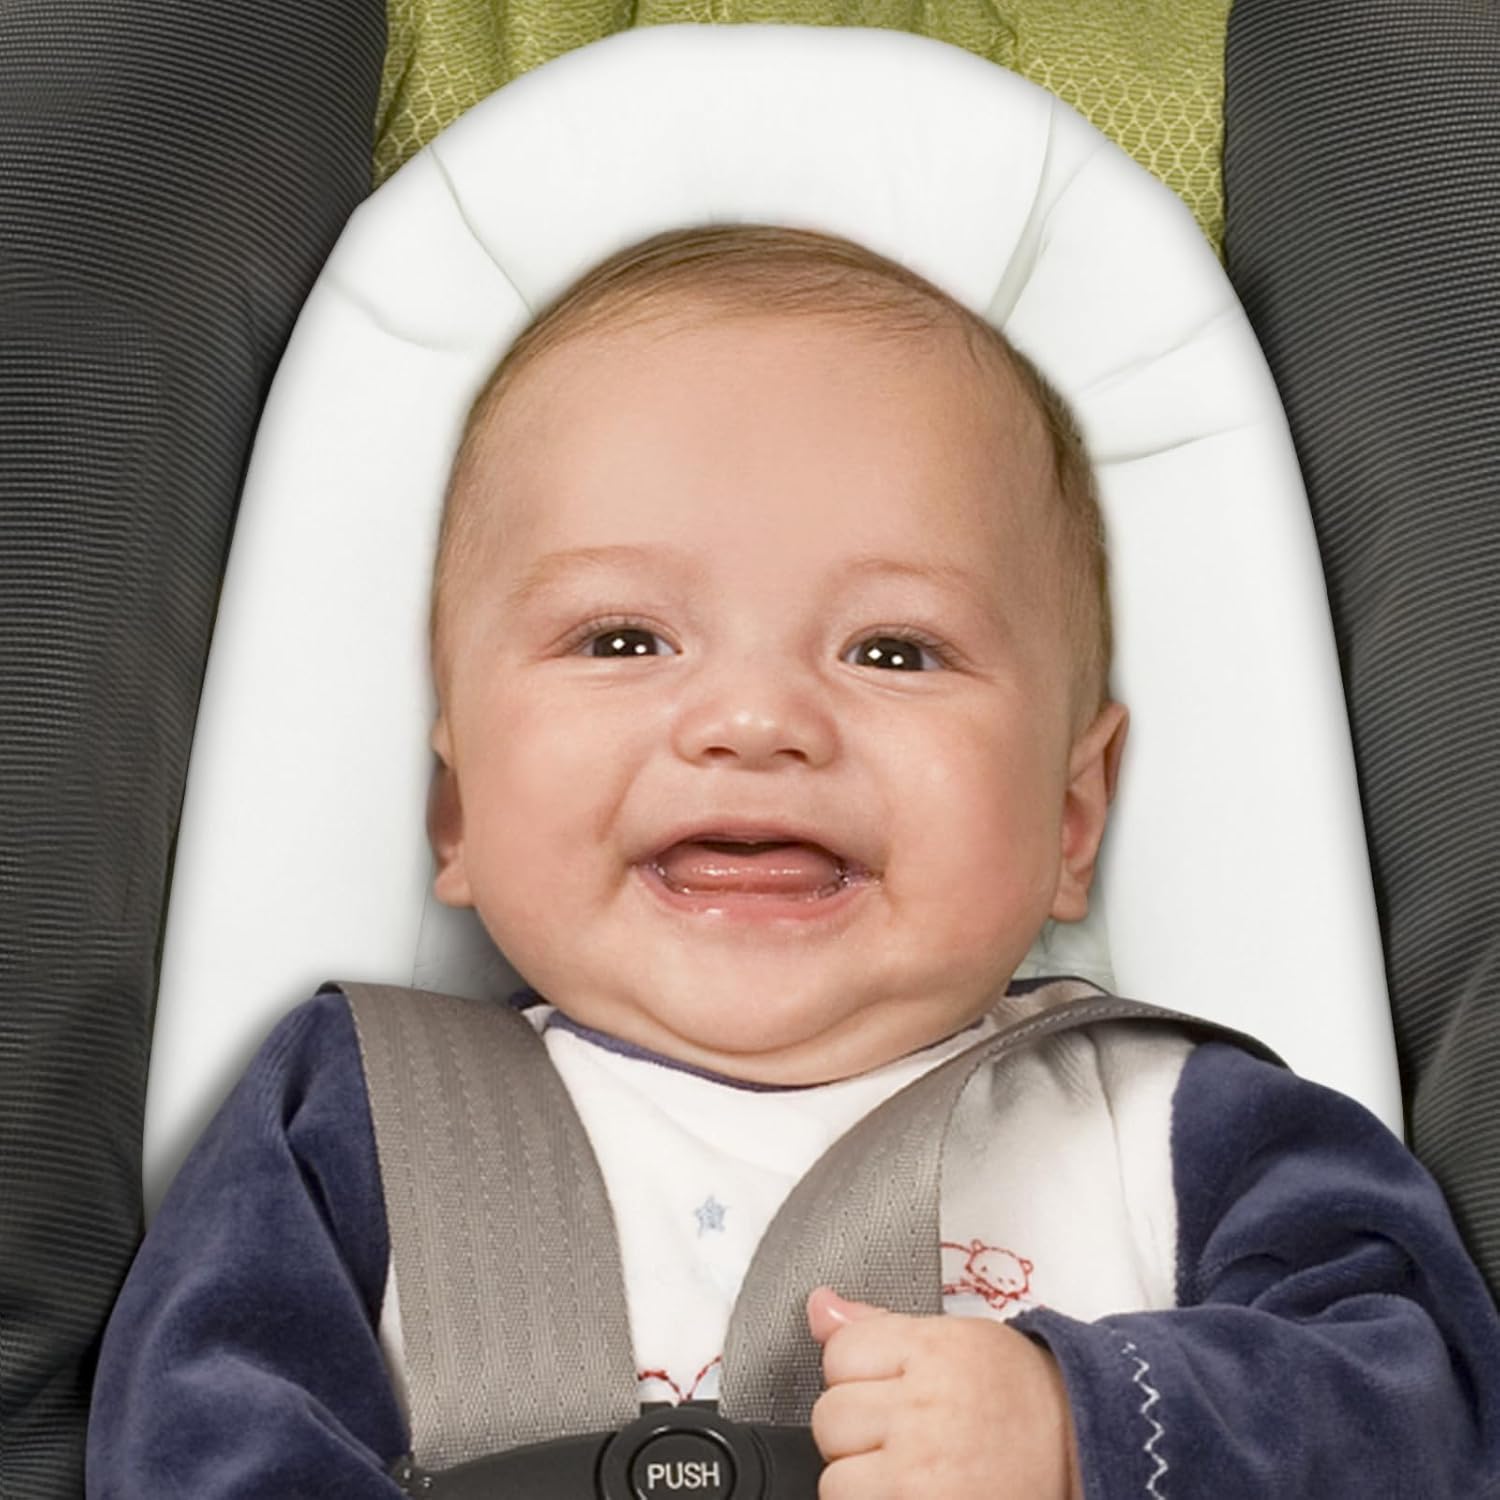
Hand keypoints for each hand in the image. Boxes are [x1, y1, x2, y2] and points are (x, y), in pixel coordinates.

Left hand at [806, 1286, 1081, 1499]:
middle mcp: (924, 1411)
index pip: (839, 1353)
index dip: (861, 1371)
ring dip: (862, 1477)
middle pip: (830, 1416)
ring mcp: (919, 1474)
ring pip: (835, 1477)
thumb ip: (878, 1327)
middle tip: (906, 1430)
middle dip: (859, 1427)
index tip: (893, 1382)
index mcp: (932, 1351)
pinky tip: (914, 1489)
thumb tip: (820, 1307)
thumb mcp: (955, 1339)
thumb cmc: (1019, 1395)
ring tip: (911, 1467)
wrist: (1081, 1451)